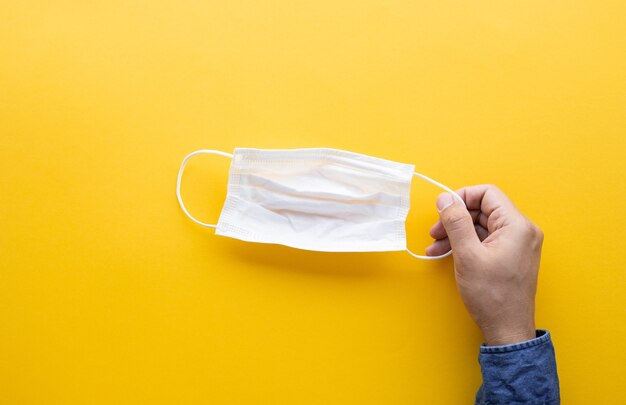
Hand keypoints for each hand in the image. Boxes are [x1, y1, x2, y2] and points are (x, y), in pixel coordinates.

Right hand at [426, 185, 542, 345]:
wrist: (507, 329)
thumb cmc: (492, 296)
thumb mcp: (467, 255)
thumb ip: (456, 222)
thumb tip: (445, 198)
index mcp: (517, 226)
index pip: (488, 194)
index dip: (462, 197)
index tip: (442, 209)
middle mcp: (522, 231)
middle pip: (482, 210)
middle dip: (455, 219)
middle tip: (435, 232)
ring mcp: (517, 244)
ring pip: (481, 226)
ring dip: (457, 233)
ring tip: (435, 246)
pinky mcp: (511, 255)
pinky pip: (485, 240)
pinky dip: (466, 244)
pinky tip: (446, 253)